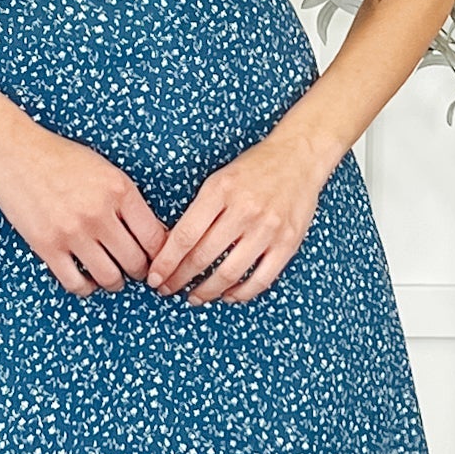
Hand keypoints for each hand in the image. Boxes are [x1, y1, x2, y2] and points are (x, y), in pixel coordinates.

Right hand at [0, 122, 168, 295]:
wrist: (15, 151)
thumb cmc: (61, 158)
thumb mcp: (106, 170)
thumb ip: (129, 201)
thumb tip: (154, 235)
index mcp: (119, 190)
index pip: (155, 237)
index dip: (160, 255)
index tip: (156, 260)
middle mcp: (99, 213)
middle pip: (135, 262)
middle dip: (140, 272)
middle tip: (136, 270)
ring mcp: (72, 231)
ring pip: (109, 277)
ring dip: (115, 282)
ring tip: (113, 276)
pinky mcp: (47, 245)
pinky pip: (75, 283)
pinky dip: (86, 288)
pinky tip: (86, 279)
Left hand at [146, 130, 333, 303]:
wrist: (300, 156)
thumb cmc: (255, 168)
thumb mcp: (219, 179)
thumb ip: (199, 210)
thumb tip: (172, 246)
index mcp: (220, 191)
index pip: (184, 235)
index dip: (166, 262)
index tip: (155, 277)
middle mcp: (244, 210)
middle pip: (202, 257)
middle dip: (179, 279)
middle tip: (167, 289)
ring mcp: (268, 228)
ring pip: (229, 273)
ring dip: (207, 292)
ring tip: (194, 297)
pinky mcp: (288, 243)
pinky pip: (261, 280)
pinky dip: (241, 294)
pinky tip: (227, 295)